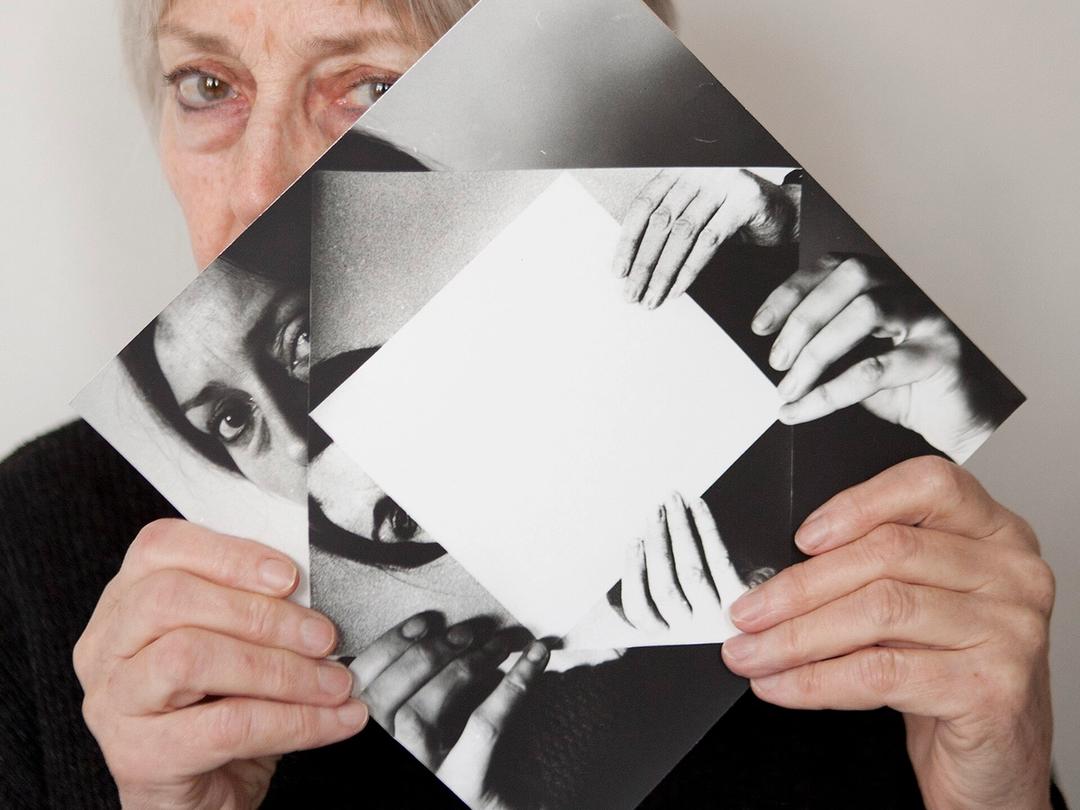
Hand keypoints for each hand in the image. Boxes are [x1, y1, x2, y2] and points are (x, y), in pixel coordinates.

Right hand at [73, 520, 366, 809]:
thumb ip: (261, 607)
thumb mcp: (241, 645)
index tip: (291, 576)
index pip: (160, 547)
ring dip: (280, 668)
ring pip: (189, 657)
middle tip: (324, 636)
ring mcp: (113, 703)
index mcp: (126, 602)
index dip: (230, 555)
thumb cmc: (226, 709)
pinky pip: (225, 726)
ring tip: (335, 682)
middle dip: (262, 614)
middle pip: (171, 598)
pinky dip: (295, 721)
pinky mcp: (137, 757)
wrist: (207, 799)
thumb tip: (320, 590)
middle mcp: (106, 648)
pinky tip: (337, 719)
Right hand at [351, 616, 548, 809]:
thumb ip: (414, 700)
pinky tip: (534, 660)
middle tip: (465, 633)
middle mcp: (389, 763)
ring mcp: (422, 781)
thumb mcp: (427, 739)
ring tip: (498, 647)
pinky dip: (512, 685)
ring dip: (462, 667)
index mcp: (374, 744)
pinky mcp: (462, 791)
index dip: (386, 650)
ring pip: (421, 714)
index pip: (359, 691)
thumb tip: (432, 639)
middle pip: (383, 701)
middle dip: (424, 655)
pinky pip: (483, 727)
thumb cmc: (466, 770)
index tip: (423, 624)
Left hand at [613, 168, 798, 308]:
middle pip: (661, 222)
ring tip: (653, 296)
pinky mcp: (743, 200)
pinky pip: (709, 241)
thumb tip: (633, 265)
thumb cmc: (733, 215)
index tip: (619, 270)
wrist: (783, 212)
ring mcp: (722, 183)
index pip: (644, 206)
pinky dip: (690, 269)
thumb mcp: (695, 214)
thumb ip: (668, 226)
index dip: (628, 241)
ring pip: (683, 233)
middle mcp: (699, 172)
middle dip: (643, 263)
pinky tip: (678, 288)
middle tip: (632, 292)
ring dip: (664, 272)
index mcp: (680, 171)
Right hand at [615, 492, 751, 633]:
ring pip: (689, 570)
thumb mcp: (675, 617)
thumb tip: (636, 551)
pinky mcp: (741, 602)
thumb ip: (651, 599)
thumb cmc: (714, 610)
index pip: (638, 612)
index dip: (632, 575)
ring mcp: (716, 620)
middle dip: (656, 542)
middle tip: (654, 511)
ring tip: (672, 502)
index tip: (633, 542)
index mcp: (666, 638)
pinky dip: (705, 528)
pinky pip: (718, 559)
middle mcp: (690, 634)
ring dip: (677, 530)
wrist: (766, 631)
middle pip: (664, 587)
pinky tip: (697, 507)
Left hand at [722, 458, 1054, 809]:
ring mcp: (1010, 629)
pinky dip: (816, 680)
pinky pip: (881, 672)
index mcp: (996, 533)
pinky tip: (782, 686)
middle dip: (800, 587)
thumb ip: (871, 570)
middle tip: (746, 612)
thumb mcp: (918, 604)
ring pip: (878, 611)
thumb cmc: (947, 669)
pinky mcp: (992, 687)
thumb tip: (774, 573)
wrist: (994, 757)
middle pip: (888, 554)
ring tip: (751, 653)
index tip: (800, 537)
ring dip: (796, 636)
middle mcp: (1013, 573)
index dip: (859, 504)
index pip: (929, 485)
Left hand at [753, 253, 1000, 460]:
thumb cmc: (906, 388)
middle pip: (851, 279)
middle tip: (776, 361)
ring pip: (866, 313)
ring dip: (816, 354)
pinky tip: (802, 410)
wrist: (961, 422)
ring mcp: (931, 319)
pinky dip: (829, 393)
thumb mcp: (856, 360)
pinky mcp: (941, 356)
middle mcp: (912, 291)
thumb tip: (776, 350)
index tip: (760, 326)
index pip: (834, 267)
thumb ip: (825, 344)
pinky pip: (875, 370)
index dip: (792, 291)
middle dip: (803, 319)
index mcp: (888, 284)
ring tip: (788, 388)